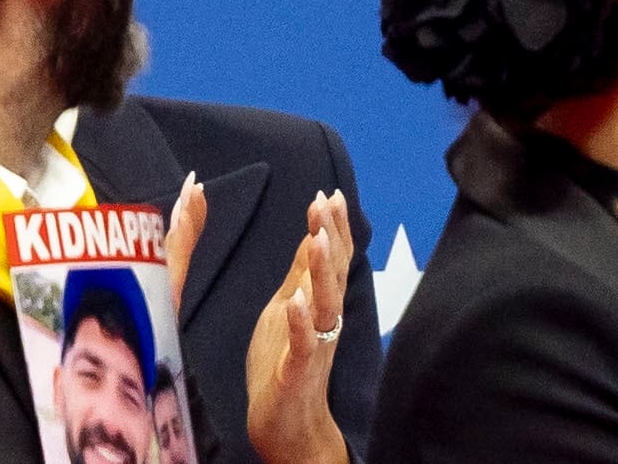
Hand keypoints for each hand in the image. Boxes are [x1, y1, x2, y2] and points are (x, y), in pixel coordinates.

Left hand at [244, 190, 357, 463]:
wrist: (289, 424)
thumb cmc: (283, 367)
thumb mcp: (288, 311)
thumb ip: (301, 276)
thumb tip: (314, 235)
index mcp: (318, 303)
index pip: (331, 257)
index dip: (331, 225)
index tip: (329, 193)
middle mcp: (324, 319)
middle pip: (334, 271)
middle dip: (331, 235)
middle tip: (328, 201)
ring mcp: (314, 344)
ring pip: (324, 302)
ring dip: (322, 269)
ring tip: (318, 237)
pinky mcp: (298, 369)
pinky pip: (303, 343)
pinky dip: (301, 320)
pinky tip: (296, 299)